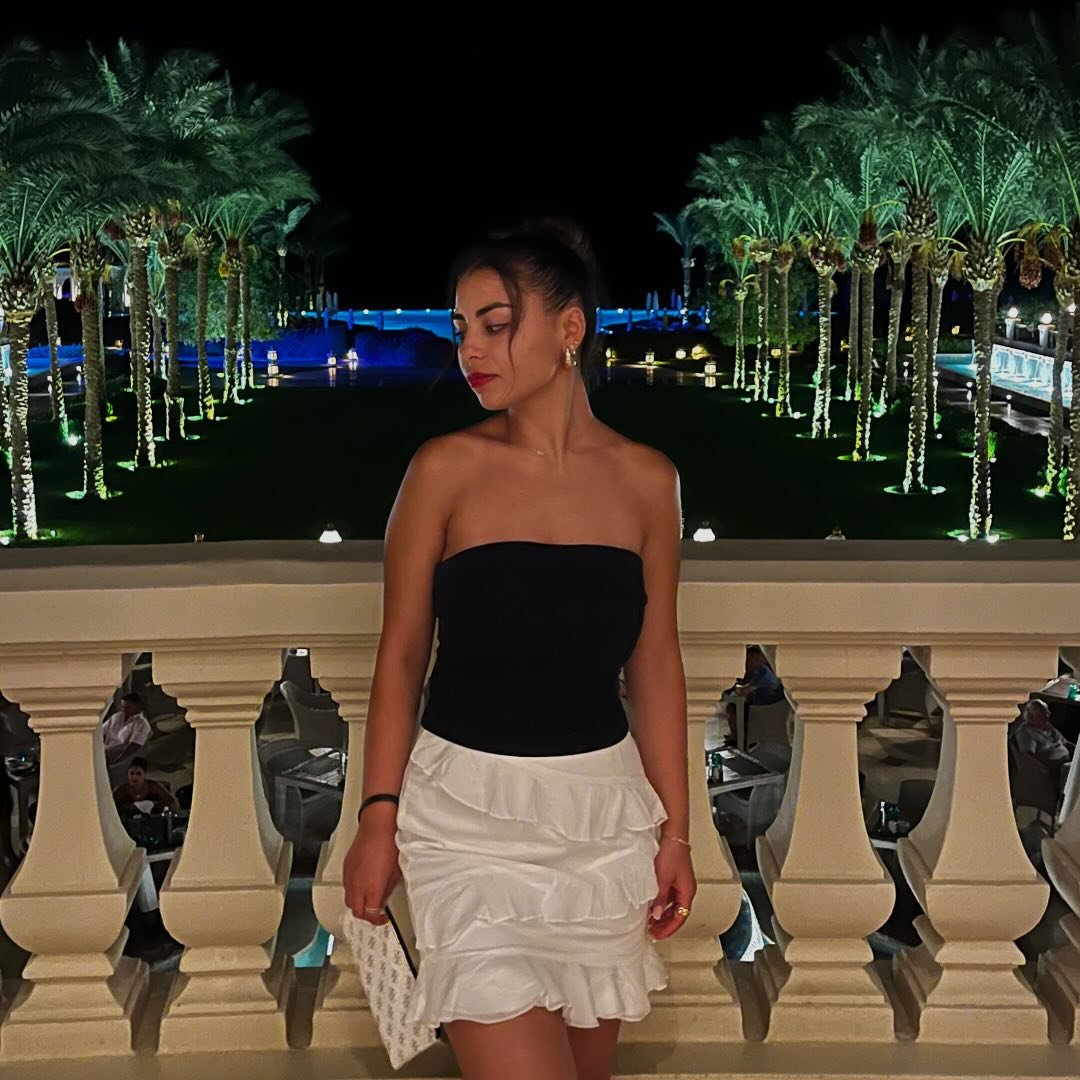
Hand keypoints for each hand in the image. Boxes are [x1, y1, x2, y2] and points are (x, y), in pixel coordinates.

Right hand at [343, 803, 401, 926]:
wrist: (377, 825)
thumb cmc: (389, 843)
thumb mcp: (395, 872)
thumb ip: (387, 890)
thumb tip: (383, 899)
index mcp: (372, 888)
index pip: (370, 914)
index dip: (377, 919)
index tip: (383, 918)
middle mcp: (357, 885)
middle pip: (356, 911)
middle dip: (366, 916)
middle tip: (376, 914)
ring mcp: (349, 876)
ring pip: (349, 900)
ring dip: (358, 904)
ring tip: (369, 901)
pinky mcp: (346, 868)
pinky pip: (347, 887)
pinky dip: (353, 892)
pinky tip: (363, 886)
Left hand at [647, 837, 694, 941]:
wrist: (673, 836)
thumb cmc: (672, 853)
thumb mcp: (662, 879)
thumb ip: (659, 898)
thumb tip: (655, 915)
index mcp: (687, 892)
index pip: (680, 918)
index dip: (669, 929)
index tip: (658, 935)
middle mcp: (686, 889)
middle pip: (678, 913)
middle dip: (666, 924)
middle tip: (653, 931)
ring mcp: (681, 883)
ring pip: (673, 905)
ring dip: (663, 914)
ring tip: (651, 920)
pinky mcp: (675, 877)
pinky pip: (670, 896)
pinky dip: (662, 903)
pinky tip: (653, 904)